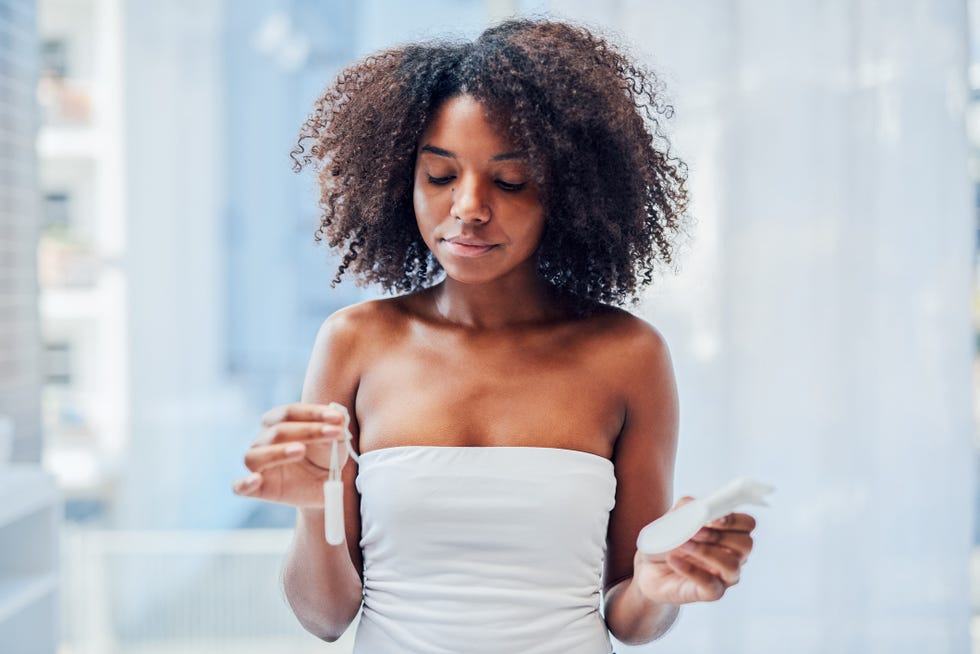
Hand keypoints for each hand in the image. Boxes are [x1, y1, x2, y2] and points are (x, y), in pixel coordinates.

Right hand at [232, 402, 350, 507]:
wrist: (325, 487)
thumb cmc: (325, 458)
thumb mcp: (335, 444)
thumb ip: (335, 430)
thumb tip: (338, 416)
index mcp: (279, 424)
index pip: (289, 412)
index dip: (312, 413)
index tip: (337, 418)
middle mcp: (264, 442)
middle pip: (276, 431)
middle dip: (306, 430)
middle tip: (332, 432)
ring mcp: (259, 466)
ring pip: (255, 455)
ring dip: (277, 452)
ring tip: (300, 450)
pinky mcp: (257, 489)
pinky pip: (240, 487)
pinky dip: (244, 483)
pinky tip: (256, 480)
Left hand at [632, 497, 755, 604]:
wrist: (648, 568)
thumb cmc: (667, 540)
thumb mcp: (674, 517)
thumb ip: (689, 507)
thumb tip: (702, 510)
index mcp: (728, 532)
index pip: (747, 524)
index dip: (734, 519)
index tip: (713, 517)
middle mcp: (732, 554)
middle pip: (746, 544)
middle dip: (720, 535)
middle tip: (695, 531)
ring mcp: (724, 575)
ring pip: (732, 565)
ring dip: (706, 552)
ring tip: (682, 544)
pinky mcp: (711, 592)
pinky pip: (710, 584)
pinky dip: (691, 570)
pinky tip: (674, 560)